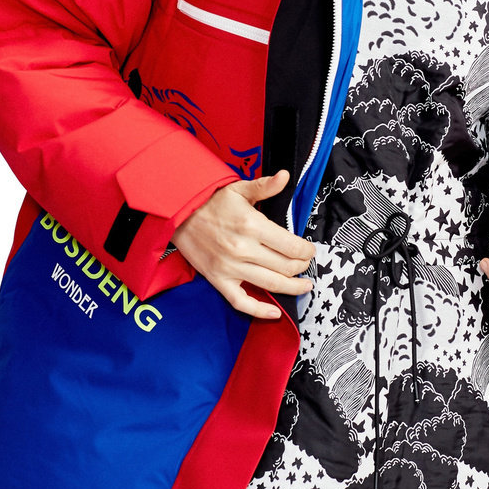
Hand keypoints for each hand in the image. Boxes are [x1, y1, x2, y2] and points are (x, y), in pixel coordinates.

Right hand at [171, 169, 314, 319]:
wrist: (179, 215)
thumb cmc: (211, 202)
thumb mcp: (238, 189)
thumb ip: (265, 186)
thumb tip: (284, 176)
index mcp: (252, 226)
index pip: (291, 246)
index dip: (307, 251)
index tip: (310, 251)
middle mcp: (243, 249)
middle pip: (286, 267)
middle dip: (303, 268)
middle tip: (307, 265)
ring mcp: (230, 268)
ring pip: (270, 285)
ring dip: (293, 288)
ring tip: (304, 286)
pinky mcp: (218, 280)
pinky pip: (241, 302)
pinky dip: (260, 311)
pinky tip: (275, 313)